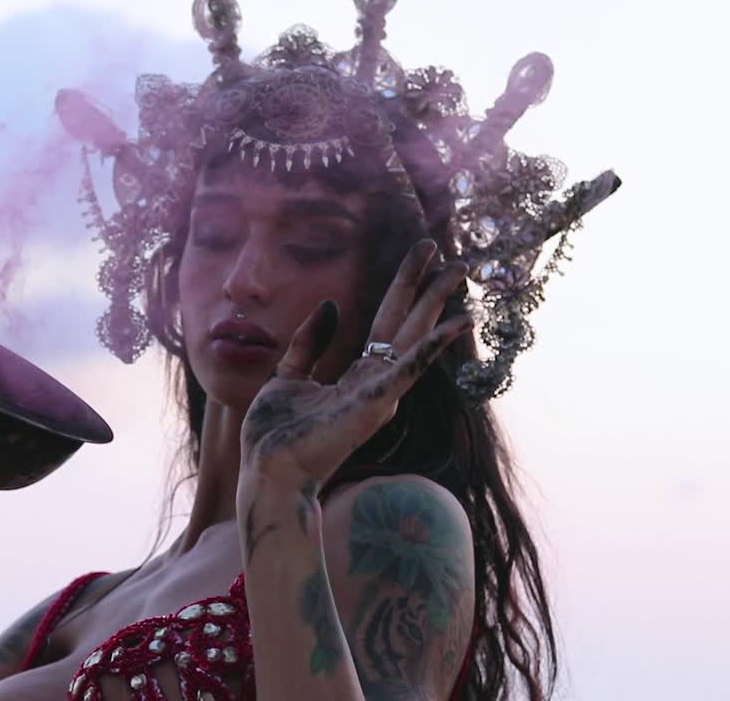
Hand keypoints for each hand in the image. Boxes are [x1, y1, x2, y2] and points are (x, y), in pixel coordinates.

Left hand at [239, 240, 471, 492]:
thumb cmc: (275, 435)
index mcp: (356, 378)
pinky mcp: (376, 404)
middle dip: (430, 289)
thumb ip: (310, 343)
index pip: (386, 324)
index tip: (420, 257)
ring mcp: (380, 394)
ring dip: (438, 303)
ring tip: (460, 270)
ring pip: (415, 338)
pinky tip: (457, 321)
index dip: (403, 289)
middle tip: (454, 257)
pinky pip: (410, 368)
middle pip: (408, 325)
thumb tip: (332, 305)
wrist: (268, 472)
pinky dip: (434, 344)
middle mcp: (376, 383)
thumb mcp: (287, 375)